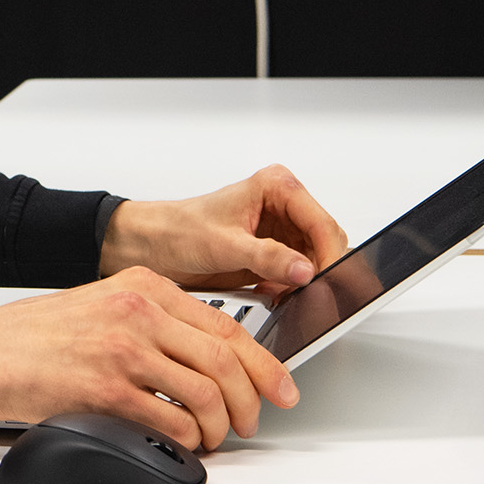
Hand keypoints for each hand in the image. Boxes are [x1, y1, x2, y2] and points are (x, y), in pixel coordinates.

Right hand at [0, 266, 297, 450]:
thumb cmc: (30, 335)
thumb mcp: (100, 305)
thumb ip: (152, 321)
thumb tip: (204, 360)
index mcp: (142, 286)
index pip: (227, 324)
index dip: (264, 363)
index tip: (281, 386)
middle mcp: (138, 310)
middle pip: (228, 359)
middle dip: (253, 400)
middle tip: (254, 421)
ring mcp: (123, 349)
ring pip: (208, 393)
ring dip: (222, 426)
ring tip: (215, 438)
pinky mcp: (106, 389)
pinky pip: (172, 421)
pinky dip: (188, 439)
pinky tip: (181, 441)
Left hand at [98, 164, 348, 300]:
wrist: (152, 246)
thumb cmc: (177, 229)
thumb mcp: (223, 245)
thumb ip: (267, 257)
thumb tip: (303, 270)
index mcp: (276, 188)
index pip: (322, 224)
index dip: (330, 256)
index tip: (327, 282)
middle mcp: (282, 207)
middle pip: (324, 245)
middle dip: (318, 272)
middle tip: (308, 295)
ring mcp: (279, 232)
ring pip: (314, 263)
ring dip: (303, 283)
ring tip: (281, 293)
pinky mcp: (272, 254)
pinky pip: (297, 277)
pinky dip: (289, 290)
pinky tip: (270, 293)